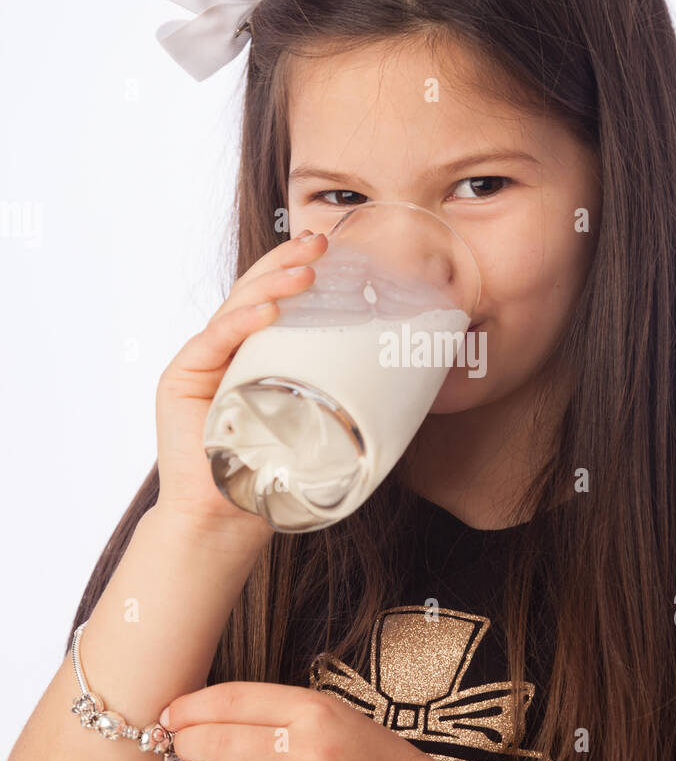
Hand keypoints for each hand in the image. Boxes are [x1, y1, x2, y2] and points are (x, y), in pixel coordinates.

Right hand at [153, 230, 328, 545]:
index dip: (300, 268)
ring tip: (306, 271)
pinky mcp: (180, 377)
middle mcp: (228, 348)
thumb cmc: (276, 473)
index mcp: (258, 352)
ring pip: (238, 307)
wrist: (226, 518)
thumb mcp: (317, 422)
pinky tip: (268, 311)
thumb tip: (409, 379)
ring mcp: (203, 360)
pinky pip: (215, 340)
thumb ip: (341, 393)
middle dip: (289, 262)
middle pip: (256, 291)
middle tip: (323, 242)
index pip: (278, 299)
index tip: (335, 248)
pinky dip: (242, 322)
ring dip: (274, 285)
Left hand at [163, 681, 437, 760]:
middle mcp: (312, 752)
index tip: (171, 715)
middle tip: (173, 748)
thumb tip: (209, 715)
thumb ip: (281, 713)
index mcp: (317, 711)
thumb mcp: (337, 717)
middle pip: (221, 743)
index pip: (235, 700)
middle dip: (186, 745)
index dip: (193, 707)